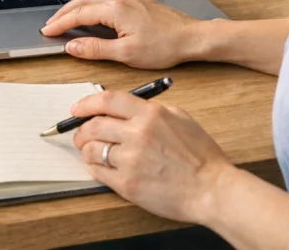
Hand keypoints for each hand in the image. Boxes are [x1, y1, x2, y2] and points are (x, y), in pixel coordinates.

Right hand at [40, 0, 206, 68]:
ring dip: (76, 7)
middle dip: (63, 13)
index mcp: (115, 9)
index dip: (60, 24)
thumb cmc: (164, 46)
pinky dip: (90, 4)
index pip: (79, 14)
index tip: (47, 31)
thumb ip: (95, 48)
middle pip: (82, 1)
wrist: (191, 37)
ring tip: (64, 19)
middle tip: (50, 25)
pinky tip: (89, 13)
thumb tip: (72, 46)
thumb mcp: (126, 53)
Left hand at [71, 90, 233, 225]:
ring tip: (89, 151)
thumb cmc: (200, 156)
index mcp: (151, 114)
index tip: (77, 109)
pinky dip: (94, 168)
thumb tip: (124, 108)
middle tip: (79, 134)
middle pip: (94, 125)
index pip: (107, 100)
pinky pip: (98, 172)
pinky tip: (99, 167)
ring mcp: (131, 160)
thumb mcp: (181, 118)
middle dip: (81, 130)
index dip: (87, 103)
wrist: (211, 189)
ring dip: (86, 150)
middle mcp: (138, 134)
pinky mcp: (127, 184)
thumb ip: (151, 110)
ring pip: (91, 150)